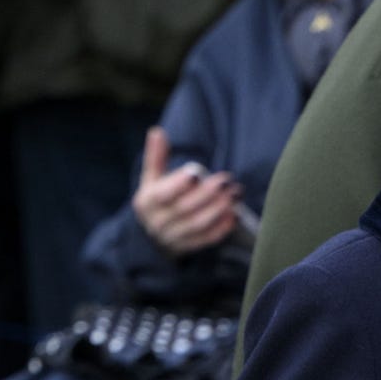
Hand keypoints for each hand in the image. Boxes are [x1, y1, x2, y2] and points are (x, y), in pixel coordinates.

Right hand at [133, 125, 242, 253]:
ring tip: (233, 196)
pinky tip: (233, 216)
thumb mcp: (151, 179)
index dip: (179, 184)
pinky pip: (206, 240)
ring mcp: (173, 237)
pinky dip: (220, 229)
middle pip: (184, 208)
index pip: (163, 194)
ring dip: (217, 210)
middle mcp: (158, 222)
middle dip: (206, 194)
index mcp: (147, 202)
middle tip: (226, 181)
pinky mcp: (187, 247)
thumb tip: (157, 132)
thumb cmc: (155, 200)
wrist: (152, 237)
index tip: (196, 173)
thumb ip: (156, 157)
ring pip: (197, 225)